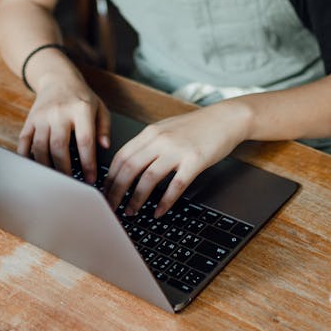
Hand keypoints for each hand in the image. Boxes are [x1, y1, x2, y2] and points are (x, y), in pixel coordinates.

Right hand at [17, 72, 109, 183]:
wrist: (58, 79)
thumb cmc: (82, 97)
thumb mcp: (100, 108)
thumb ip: (104, 128)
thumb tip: (105, 148)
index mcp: (81, 109)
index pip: (85, 140)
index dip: (88, 162)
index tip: (91, 179)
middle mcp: (59, 112)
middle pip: (60, 146)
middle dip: (65, 170)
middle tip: (71, 184)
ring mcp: (42, 116)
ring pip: (41, 147)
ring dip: (47, 167)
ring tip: (55, 181)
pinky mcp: (29, 120)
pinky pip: (24, 142)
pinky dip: (27, 158)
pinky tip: (35, 170)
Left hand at [104, 103, 247, 216]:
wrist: (226, 118)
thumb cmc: (198, 126)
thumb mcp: (167, 128)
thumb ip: (148, 144)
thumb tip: (128, 166)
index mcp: (151, 132)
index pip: (121, 156)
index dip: (109, 178)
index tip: (104, 193)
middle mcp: (161, 140)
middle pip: (129, 169)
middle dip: (116, 192)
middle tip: (111, 208)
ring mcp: (178, 150)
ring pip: (148, 178)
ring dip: (136, 199)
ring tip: (131, 211)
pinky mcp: (195, 161)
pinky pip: (176, 185)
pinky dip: (165, 201)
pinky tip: (159, 211)